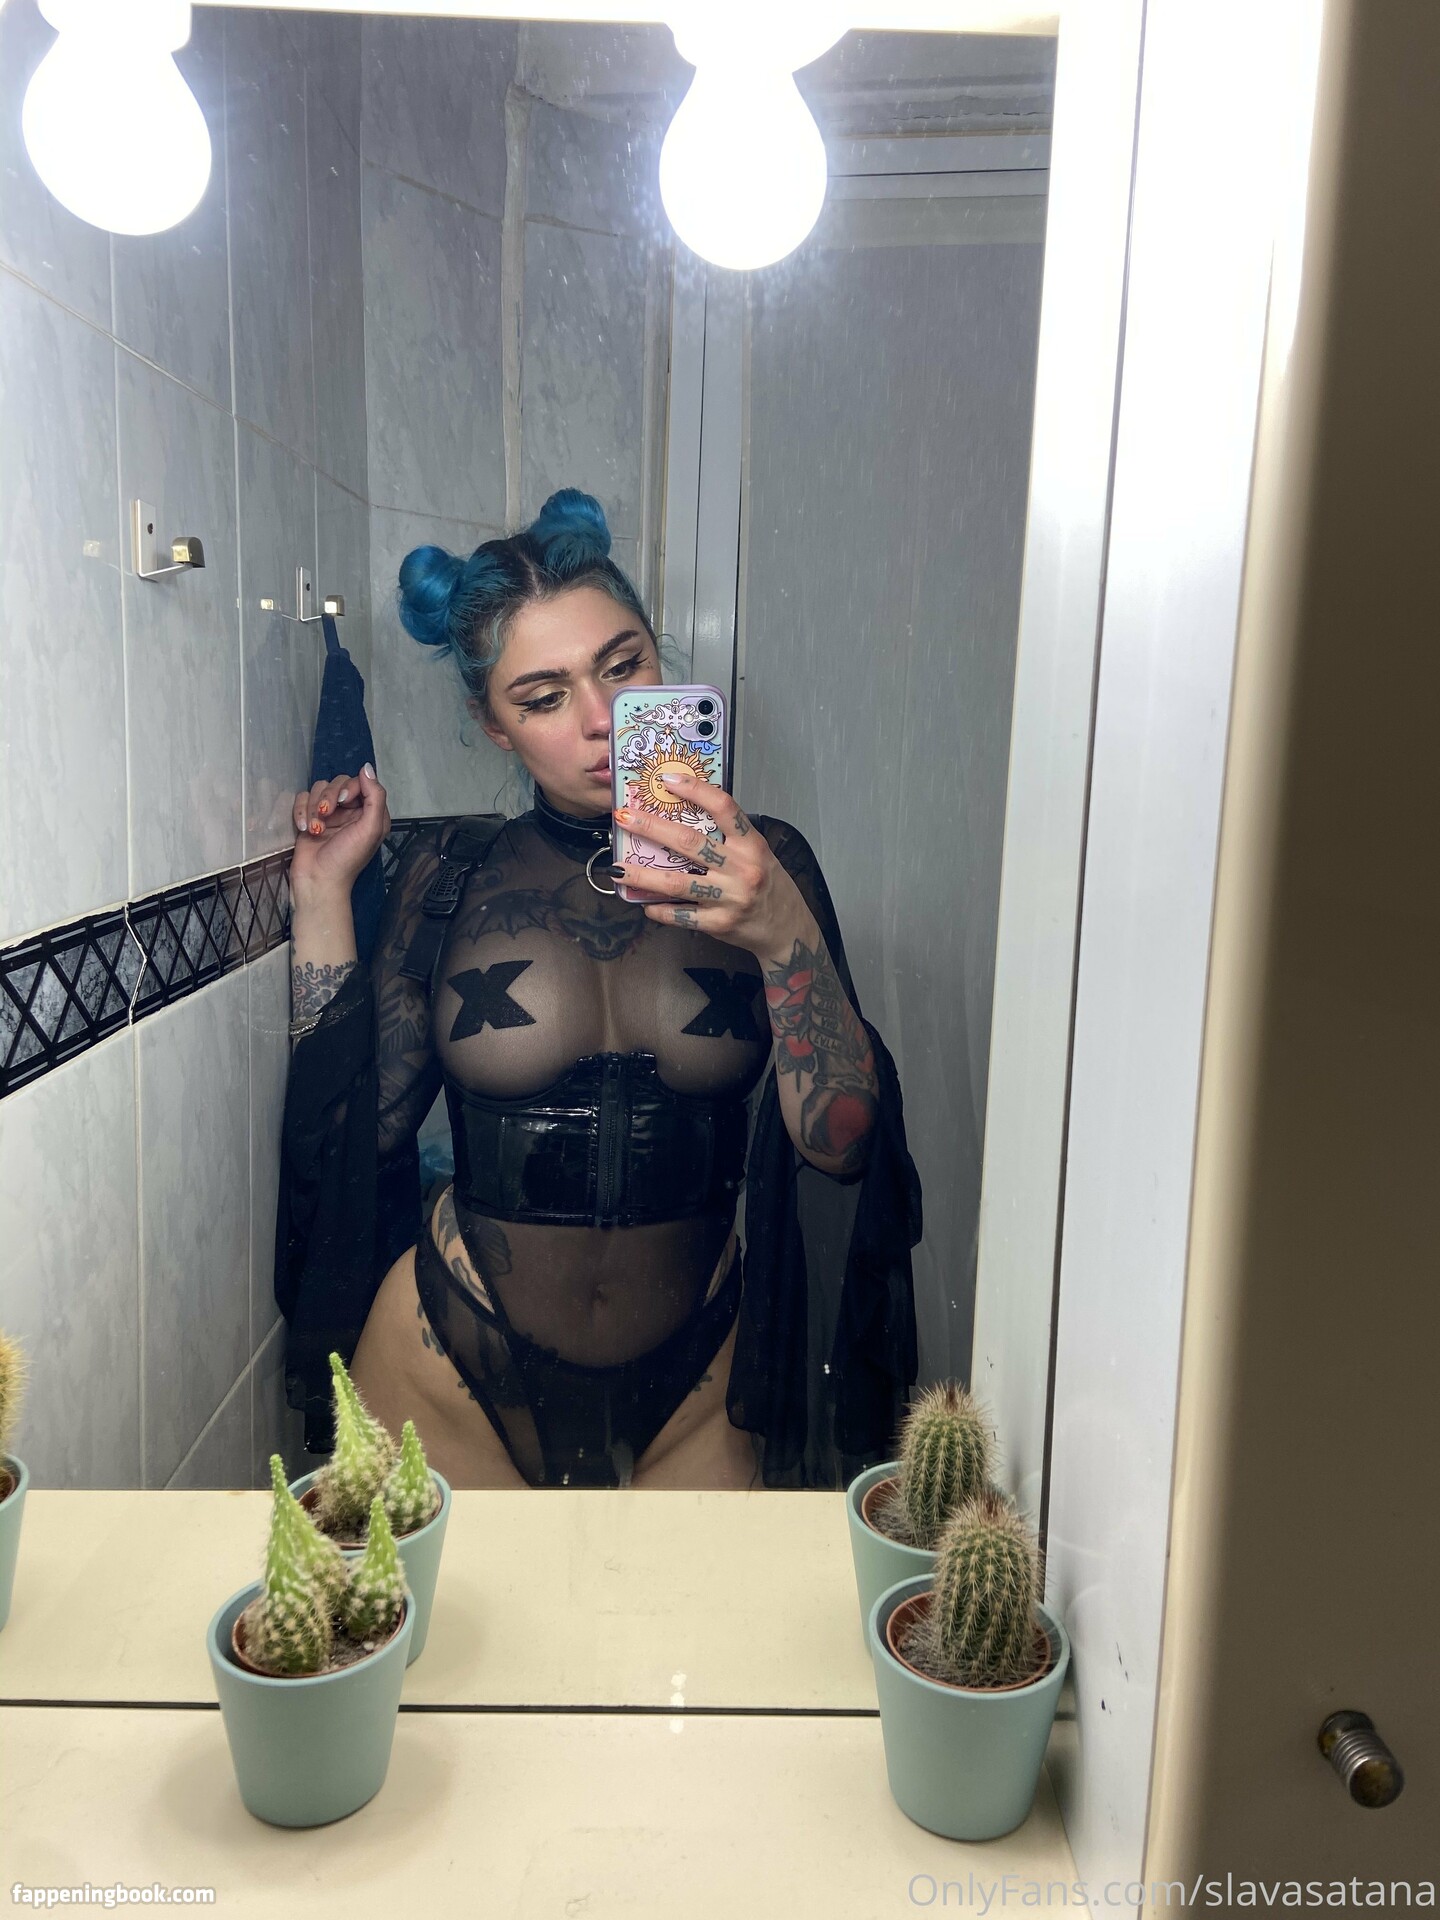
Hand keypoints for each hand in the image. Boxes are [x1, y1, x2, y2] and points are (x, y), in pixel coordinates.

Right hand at [289, 764, 389, 901]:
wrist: (317, 881)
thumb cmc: (347, 859)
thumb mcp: (370, 829)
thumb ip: (375, 796)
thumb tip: (366, 768)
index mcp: (370, 813)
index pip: (361, 782)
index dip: (351, 787)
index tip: (344, 801)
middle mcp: (350, 811)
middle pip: (338, 782)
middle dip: (329, 796)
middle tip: (325, 815)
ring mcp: (329, 814)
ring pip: (318, 788)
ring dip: (313, 807)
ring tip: (315, 829)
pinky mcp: (309, 818)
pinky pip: (302, 798)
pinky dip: (301, 811)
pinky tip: (304, 828)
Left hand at [612, 773, 815, 960]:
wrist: (787, 928)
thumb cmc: (769, 885)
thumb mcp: (757, 852)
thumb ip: (729, 836)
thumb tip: (684, 814)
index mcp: (751, 845)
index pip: (724, 808)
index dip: (695, 790)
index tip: (667, 780)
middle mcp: (741, 869)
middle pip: (690, 843)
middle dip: (651, 828)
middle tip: (623, 818)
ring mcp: (729, 898)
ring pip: (677, 883)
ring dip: (643, 875)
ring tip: (618, 868)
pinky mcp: (719, 924)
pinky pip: (682, 916)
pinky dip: (660, 910)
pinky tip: (644, 903)